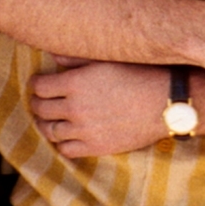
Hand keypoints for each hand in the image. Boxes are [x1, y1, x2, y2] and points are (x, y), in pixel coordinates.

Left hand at [30, 58, 168, 157]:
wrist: (167, 102)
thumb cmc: (141, 74)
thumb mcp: (110, 59)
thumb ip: (78, 58)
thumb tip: (53, 56)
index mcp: (76, 82)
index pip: (40, 86)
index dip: (37, 83)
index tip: (40, 83)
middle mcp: (75, 107)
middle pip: (41, 108)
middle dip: (37, 103)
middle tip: (40, 100)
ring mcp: (84, 130)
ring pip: (50, 130)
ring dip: (46, 123)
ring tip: (49, 118)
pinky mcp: (96, 147)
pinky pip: (66, 149)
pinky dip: (61, 142)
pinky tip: (66, 135)